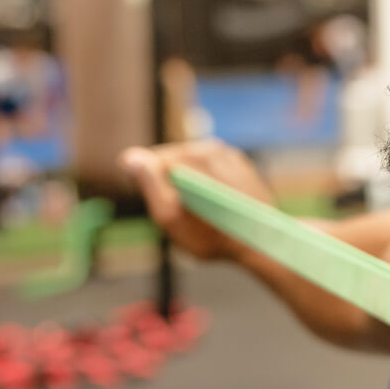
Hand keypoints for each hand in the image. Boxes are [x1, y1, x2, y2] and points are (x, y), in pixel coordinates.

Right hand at [120, 140, 274, 261]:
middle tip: (185, 213)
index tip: (165, 208)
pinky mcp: (237, 160)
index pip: (150, 162)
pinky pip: (208, 167)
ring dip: (188, 183)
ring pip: (189, 163)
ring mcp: (226, 152)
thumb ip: (149, 183)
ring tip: (199, 210)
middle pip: (171, 160)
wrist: (259, 241)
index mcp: (189, 158)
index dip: (151, 188)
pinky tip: (212, 204)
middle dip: (170, 184)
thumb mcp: (170, 216)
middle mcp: (209, 147)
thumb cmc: (211, 236)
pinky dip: (205, 182)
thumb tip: (129, 157)